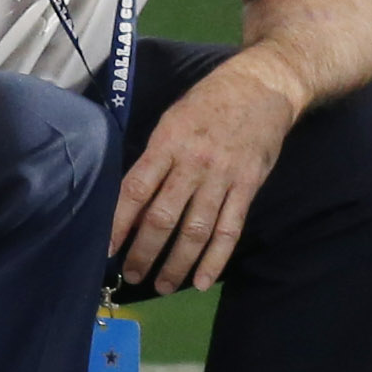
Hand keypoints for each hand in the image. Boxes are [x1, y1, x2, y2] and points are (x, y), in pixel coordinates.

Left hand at [112, 57, 299, 292]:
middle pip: (163, 217)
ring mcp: (223, 177)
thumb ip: (156, 159)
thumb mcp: (173, 119)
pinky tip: (202, 281)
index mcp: (168, 142)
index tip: (107, 248)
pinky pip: (229, 229)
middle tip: (132, 274)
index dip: (119, 222)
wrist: (264, 85)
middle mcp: (193, 163)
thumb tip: (134, 204)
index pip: (136, 190)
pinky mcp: (248, 186)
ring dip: (177, 263)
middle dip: (144, 251)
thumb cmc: (210, 101)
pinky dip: (215, 259)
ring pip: (195, 230)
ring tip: (162, 286)